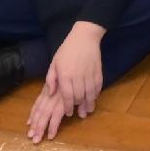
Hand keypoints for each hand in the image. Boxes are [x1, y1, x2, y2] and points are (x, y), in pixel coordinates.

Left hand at [28, 22, 108, 140]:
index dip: (68, 107)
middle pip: (79, 97)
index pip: (67, 96)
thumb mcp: (54, 63)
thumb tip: (51, 93)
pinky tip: (94, 98)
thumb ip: (51, 79)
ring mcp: (89, 74)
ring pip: (90, 94)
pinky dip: (96, 95)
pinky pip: (98, 87)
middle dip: (78, 107)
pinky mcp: (98, 72)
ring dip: (88, 104)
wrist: (84, 37)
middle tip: (78, 113)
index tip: (68, 113)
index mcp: (65, 75)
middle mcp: (77, 76)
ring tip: (87, 111)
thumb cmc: (66, 50)